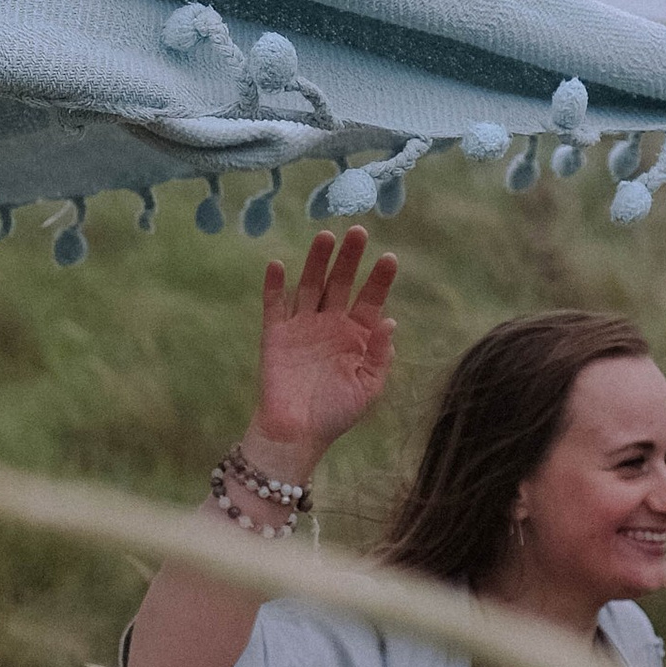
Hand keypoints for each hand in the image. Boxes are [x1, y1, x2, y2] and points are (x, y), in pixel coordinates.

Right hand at [250, 229, 398, 467]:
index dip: (379, 279)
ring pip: (309, 286)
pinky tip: (278, 265)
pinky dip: (275, 285)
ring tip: (325, 236)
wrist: (296, 434)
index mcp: (356, 335)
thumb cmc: (336, 414)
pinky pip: (274, 306)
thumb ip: (379, 354)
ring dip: (316, 261)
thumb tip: (390, 320)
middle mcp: (330, 324)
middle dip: (349, 258)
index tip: (390, 258)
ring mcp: (302, 327)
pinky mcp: (276, 335)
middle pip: (340, 283)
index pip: (370, 299)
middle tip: (358, 232)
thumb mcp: (368, 388)